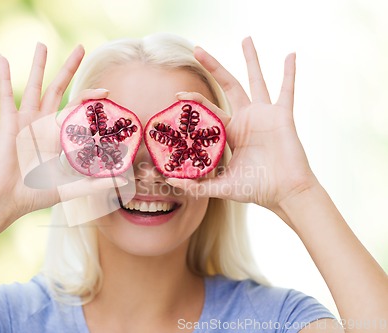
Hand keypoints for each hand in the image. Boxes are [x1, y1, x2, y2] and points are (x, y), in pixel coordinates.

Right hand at [0, 43, 124, 224]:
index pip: (77, 109)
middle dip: (69, 68)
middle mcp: (42, 123)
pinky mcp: (8, 122)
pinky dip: (4, 76)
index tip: (107, 90)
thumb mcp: (70, 187)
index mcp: (57, 135)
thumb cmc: (35, 195)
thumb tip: (123, 183)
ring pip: (34, 86)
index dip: (90, 97)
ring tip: (42, 44)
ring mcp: (25, 120)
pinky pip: (5, 94)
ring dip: (38, 65)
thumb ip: (95, 184)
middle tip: (80, 47)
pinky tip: (2, 58)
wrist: (7, 200)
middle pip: (58, 88)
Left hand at [167, 38, 317, 211]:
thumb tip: (170, 182)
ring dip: (251, 59)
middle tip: (197, 49)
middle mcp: (246, 119)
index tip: (177, 95)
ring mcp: (264, 115)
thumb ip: (197, 185)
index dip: (194, 101)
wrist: (285, 194)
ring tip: (246, 38)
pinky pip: (287, 90)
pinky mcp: (282, 116)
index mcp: (231, 132)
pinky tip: (290, 55)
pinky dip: (289, 73)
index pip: (209, 110)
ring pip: (255, 80)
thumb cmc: (257, 189)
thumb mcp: (222, 187)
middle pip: (227, 85)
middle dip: (213, 66)